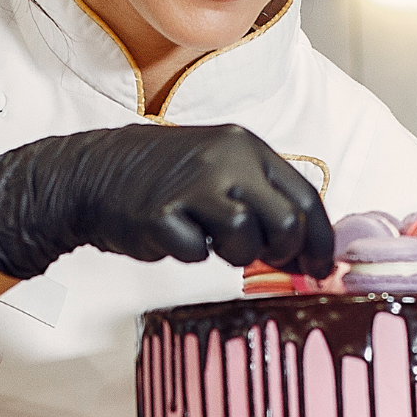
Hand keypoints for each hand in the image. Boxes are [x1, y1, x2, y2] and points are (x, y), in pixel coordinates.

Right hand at [0, 122, 334, 281]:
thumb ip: (263, 199)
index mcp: (246, 146)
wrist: (94, 174)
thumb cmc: (166, 178)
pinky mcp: (162, 214)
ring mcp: (192, 185)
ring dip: (235, 255)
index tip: (322, 269)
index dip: (320, 241)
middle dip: (280, 252)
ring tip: (212, 240)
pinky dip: (191, 253)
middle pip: (284, 223)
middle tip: (265, 261)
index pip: (305, 197)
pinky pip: (197, 254)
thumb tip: (306, 250)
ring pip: (246, 240)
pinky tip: (177, 236)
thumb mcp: (221, 169)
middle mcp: (226, 160)